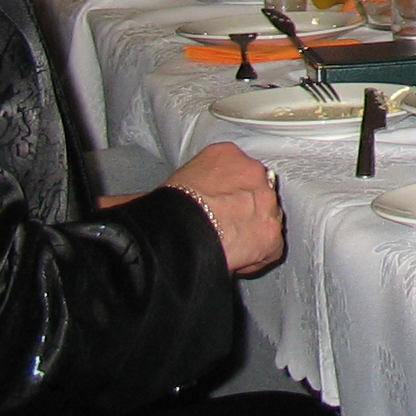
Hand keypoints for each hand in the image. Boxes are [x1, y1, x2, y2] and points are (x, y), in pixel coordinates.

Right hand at [163, 141, 284, 273]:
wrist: (179, 233)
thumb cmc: (167, 209)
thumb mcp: (170, 183)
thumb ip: (179, 184)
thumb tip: (144, 200)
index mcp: (226, 154)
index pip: (234, 170)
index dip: (225, 193)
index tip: (213, 206)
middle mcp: (253, 172)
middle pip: (254, 192)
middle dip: (241, 210)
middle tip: (220, 227)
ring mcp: (266, 201)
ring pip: (265, 217)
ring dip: (250, 231)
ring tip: (226, 245)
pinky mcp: (271, 232)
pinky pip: (270, 248)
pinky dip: (257, 258)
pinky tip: (236, 261)